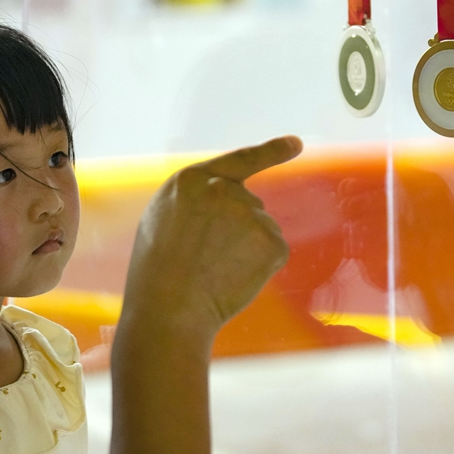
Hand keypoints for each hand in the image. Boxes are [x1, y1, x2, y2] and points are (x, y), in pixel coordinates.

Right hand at [119, 135, 302, 349]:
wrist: (169, 310)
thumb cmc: (157, 273)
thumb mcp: (163, 219)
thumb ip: (196, 201)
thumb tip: (226, 200)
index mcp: (191, 179)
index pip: (240, 160)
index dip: (272, 150)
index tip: (295, 144)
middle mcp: (224, 189)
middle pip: (248, 204)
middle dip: (236, 229)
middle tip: (205, 260)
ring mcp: (250, 213)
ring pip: (261, 230)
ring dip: (247, 250)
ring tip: (213, 272)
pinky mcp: (271, 241)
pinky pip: (274, 252)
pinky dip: (261, 267)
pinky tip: (234, 279)